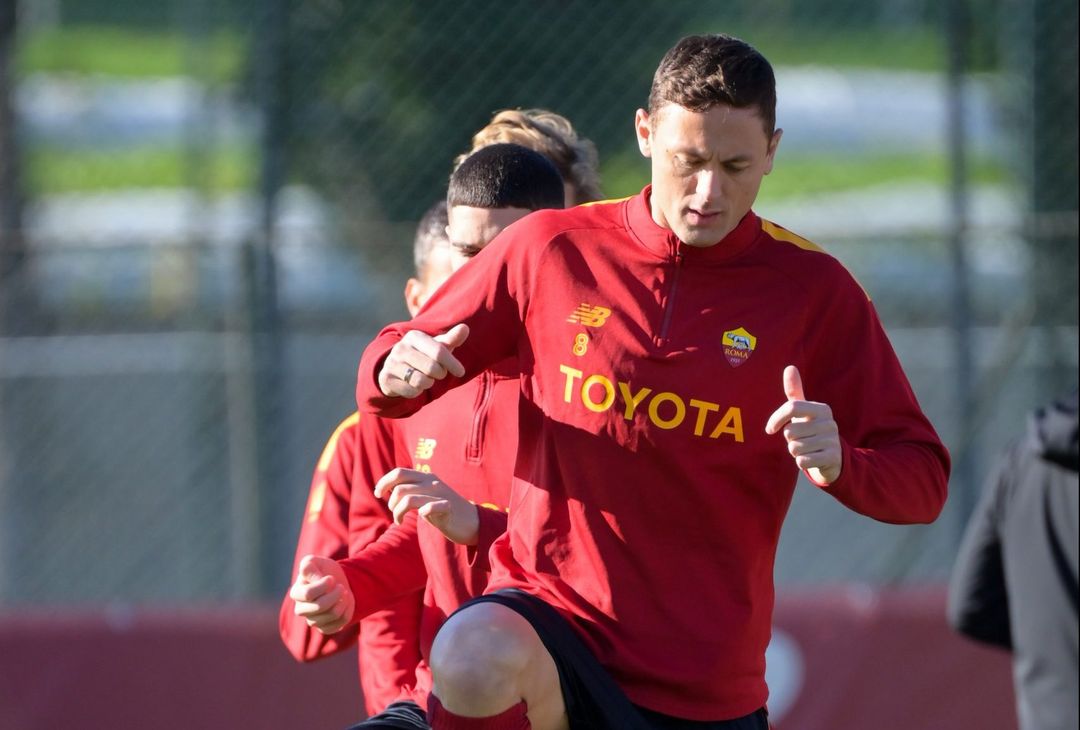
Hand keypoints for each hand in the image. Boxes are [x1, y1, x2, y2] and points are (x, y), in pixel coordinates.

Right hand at [289, 555, 354, 634]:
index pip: (308, 594)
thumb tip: (316, 579)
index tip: (331, 578)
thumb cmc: (323, 570)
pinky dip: (347, 610)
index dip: (323, 585)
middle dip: (335, 594)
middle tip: (340, 586)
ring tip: (344, 592)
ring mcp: (313, 621)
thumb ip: (308, 565)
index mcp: (296, 593)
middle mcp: (301, 609)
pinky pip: (340, 623)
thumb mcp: (315, 561)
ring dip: (343, 600)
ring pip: (332, 614)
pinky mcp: (325, 628)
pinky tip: (345, 602)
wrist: (337, 582)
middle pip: (320, 606)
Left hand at [374, 468, 479, 545]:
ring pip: (408, 499)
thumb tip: (390, 489)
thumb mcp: (427, 495)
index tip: (378, 494)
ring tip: (400, 520)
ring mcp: (440, 495)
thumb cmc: (445, 510)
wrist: (472, 521)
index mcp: (426, 477)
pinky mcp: (447, 508)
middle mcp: (431, 483)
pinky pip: (429, 507)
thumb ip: (412, 490)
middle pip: (400, 486)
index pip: (399, 472)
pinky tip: (421, 518)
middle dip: (391, 501)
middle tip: (393, 511)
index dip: (384, 482)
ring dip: (398, 512)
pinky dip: (422, 512)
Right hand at [377, 324, 469, 397]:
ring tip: (425, 377)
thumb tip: (465, 328)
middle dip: (440, 374)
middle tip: (437, 373)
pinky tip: (413, 384)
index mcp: (414, 336)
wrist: (395, 367)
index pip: (439, 352)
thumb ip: (452, 339)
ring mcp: (391, 363)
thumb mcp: (437, 346)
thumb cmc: (424, 355)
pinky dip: (417, 392)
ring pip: (421, 381)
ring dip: (428, 383)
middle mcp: (400, 348)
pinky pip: (411, 391)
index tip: (461, 372)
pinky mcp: (386, 378)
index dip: (453, 364)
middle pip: (432, 368)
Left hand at [765, 365, 841, 484]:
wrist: (833, 457)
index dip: (776, 419)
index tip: (770, 429)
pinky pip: (802, 461)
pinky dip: (801, 463)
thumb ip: (795, 391)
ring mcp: (833, 440)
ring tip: (806, 449)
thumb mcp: (804, 411)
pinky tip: (811, 459)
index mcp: (821, 409)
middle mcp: (829, 422)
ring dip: (795, 452)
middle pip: (790, 431)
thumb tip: (790, 367)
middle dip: (789, 440)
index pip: (791, 407)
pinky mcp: (833, 458)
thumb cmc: (811, 430)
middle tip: (800, 440)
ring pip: (795, 448)